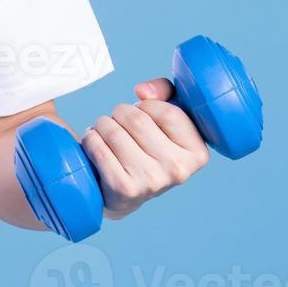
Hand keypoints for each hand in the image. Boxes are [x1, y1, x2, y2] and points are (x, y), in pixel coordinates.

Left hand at [80, 78, 209, 221]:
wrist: (124, 195)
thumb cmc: (147, 147)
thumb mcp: (165, 117)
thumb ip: (164, 91)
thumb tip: (142, 91)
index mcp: (197, 153)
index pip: (168, 111)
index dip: (149, 105)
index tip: (145, 114)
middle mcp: (178, 170)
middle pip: (137, 118)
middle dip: (121, 112)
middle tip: (120, 123)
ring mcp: (151, 181)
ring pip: (114, 130)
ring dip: (102, 125)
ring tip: (106, 133)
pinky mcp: (123, 188)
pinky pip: (97, 147)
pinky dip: (91, 139)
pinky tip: (96, 144)